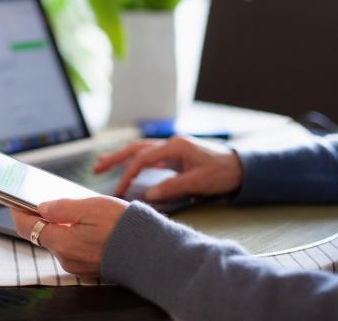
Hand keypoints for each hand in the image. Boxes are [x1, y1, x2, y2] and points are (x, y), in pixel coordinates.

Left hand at [11, 196, 127, 277]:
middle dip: (42, 217)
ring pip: (58, 241)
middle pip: (42, 234)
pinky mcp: (88, 267)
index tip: (14, 201)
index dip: (18, 212)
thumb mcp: (92, 207)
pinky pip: (73, 248)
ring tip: (73, 209)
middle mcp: (65, 258)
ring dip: (60, 226)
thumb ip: (63, 208)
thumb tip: (42, 207)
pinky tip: (86, 224)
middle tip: (46, 199)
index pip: (27, 228)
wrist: (151, 252)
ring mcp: (77, 265)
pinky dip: (73, 235)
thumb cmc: (124, 228)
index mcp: (62, 243)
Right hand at [94, 136, 243, 201]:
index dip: (128, 174)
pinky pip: (149, 156)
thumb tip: (148, 194)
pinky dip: (135, 162)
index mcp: (174, 146)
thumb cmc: (222, 172)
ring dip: (121, 157)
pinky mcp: (175, 156)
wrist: (241, 167)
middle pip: (135, 148)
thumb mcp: (198, 181)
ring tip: (102, 164)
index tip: (118, 190)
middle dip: (114, 158)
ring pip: (140, 151)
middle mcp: (170, 144)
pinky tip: (127, 168)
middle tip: (96, 168)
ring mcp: (172, 149)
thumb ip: (172, 187)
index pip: (142, 159)